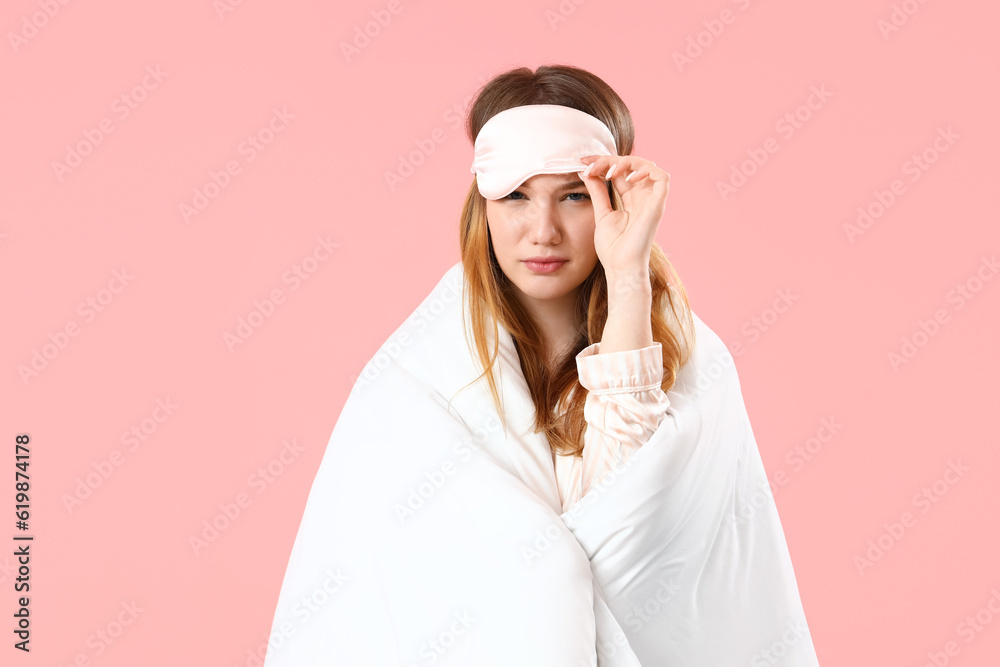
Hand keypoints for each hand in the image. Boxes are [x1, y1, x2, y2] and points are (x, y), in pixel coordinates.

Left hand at [578, 155, 669, 275]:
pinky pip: (662, 177)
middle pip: (631, 165)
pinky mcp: (658, 205)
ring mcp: (652, 200)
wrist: (620, 267)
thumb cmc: (613, 248)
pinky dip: (645, 170)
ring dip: (626, 161)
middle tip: (589, 164)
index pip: (619, 171)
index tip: (582, 161)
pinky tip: (626, 178)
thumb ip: (597, 192)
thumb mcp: (601, 213)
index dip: (603, 162)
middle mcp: (643, 197)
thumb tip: (587, 172)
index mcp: (631, 199)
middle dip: (609, 159)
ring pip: (646, 165)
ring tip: (606, 171)